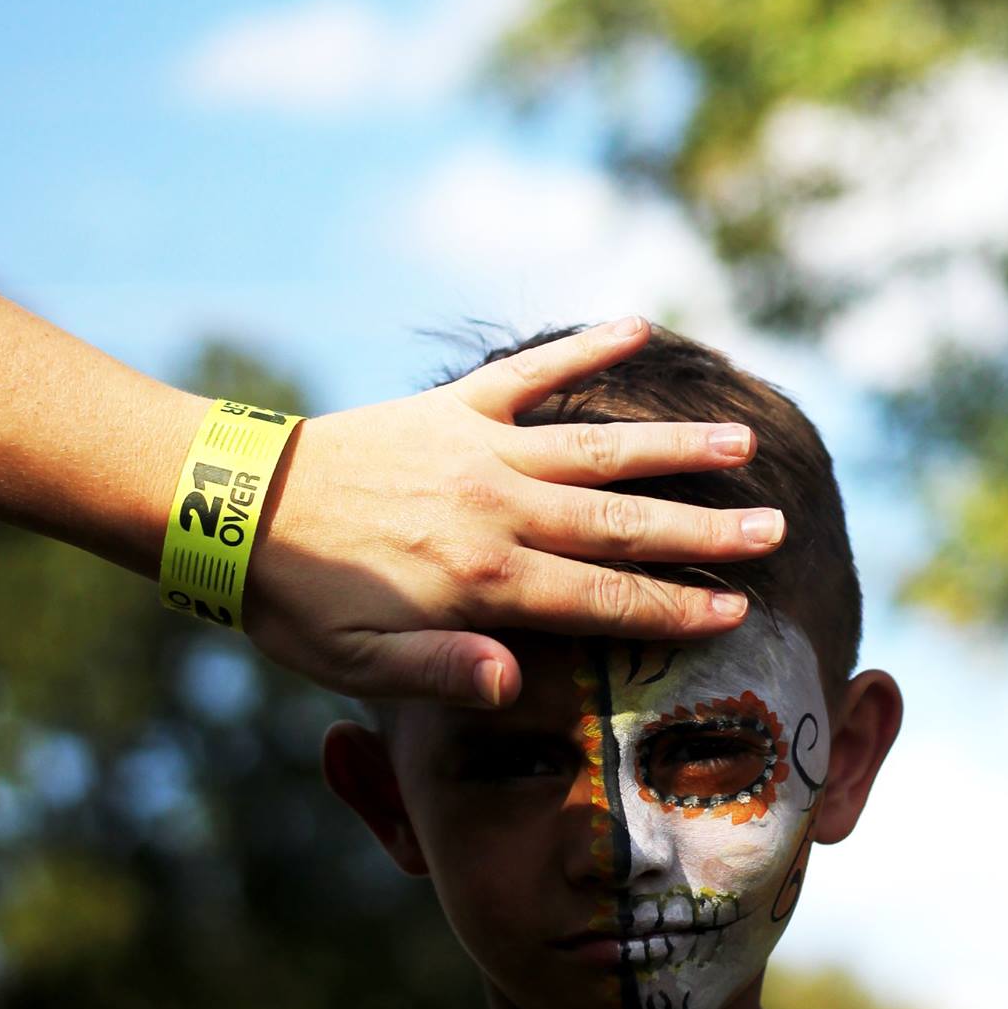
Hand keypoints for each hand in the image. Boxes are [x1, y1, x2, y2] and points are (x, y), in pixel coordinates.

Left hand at [245, 317, 784, 706]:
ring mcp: (480, 450)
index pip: (602, 599)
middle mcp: (497, 509)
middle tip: (774, 531)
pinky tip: (635, 322)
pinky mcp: (453, 407)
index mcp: (482, 582)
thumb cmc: (300, 601)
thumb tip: (517, 687)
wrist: (233, 505)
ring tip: (740, 441)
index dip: (675, 608)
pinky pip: (529, 374)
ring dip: (672, 446)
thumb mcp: (357, 663)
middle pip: (621, 525)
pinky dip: (582, 347)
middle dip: (703, 532)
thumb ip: (442, 674)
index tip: (738, 610)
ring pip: (598, 450)